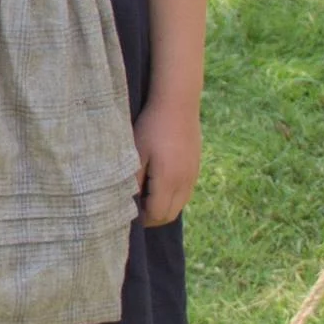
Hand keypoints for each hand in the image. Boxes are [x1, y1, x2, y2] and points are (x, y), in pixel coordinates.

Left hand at [132, 97, 200, 225]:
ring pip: (179, 205)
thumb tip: (129, 202)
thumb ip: (133, 180)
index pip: (157, 214)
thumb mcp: (135, 154)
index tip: (127, 213)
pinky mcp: (195, 168)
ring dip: (163, 207)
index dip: (141, 218)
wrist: (178, 104)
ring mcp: (193, 176)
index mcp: (169, 180)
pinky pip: (185, 193)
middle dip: (152, 218)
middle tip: (135, 209)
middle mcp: (185, 182)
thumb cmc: (151, 126)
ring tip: (145, 197)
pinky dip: (172, 197)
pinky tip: (158, 184)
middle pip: (169, 215)